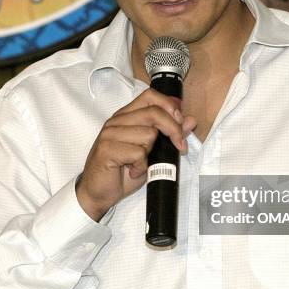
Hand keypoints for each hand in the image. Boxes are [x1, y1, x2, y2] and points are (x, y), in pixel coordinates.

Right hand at [76, 88, 195, 220]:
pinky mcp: (106, 149)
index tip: (181, 124)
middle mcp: (116, 121)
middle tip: (179, 146)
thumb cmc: (122, 172)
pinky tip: (132, 170)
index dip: (170, 106)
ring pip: (148, 135)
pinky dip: (141, 166)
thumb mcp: (151, 152)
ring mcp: (110, 134)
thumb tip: (190, 120)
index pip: (151, 96)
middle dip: (173, 130)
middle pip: (154, 113)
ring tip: (140, 163)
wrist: (98, 193)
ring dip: (150, 154)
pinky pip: (138, 153)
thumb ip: (169, 135)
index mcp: (126, 116)